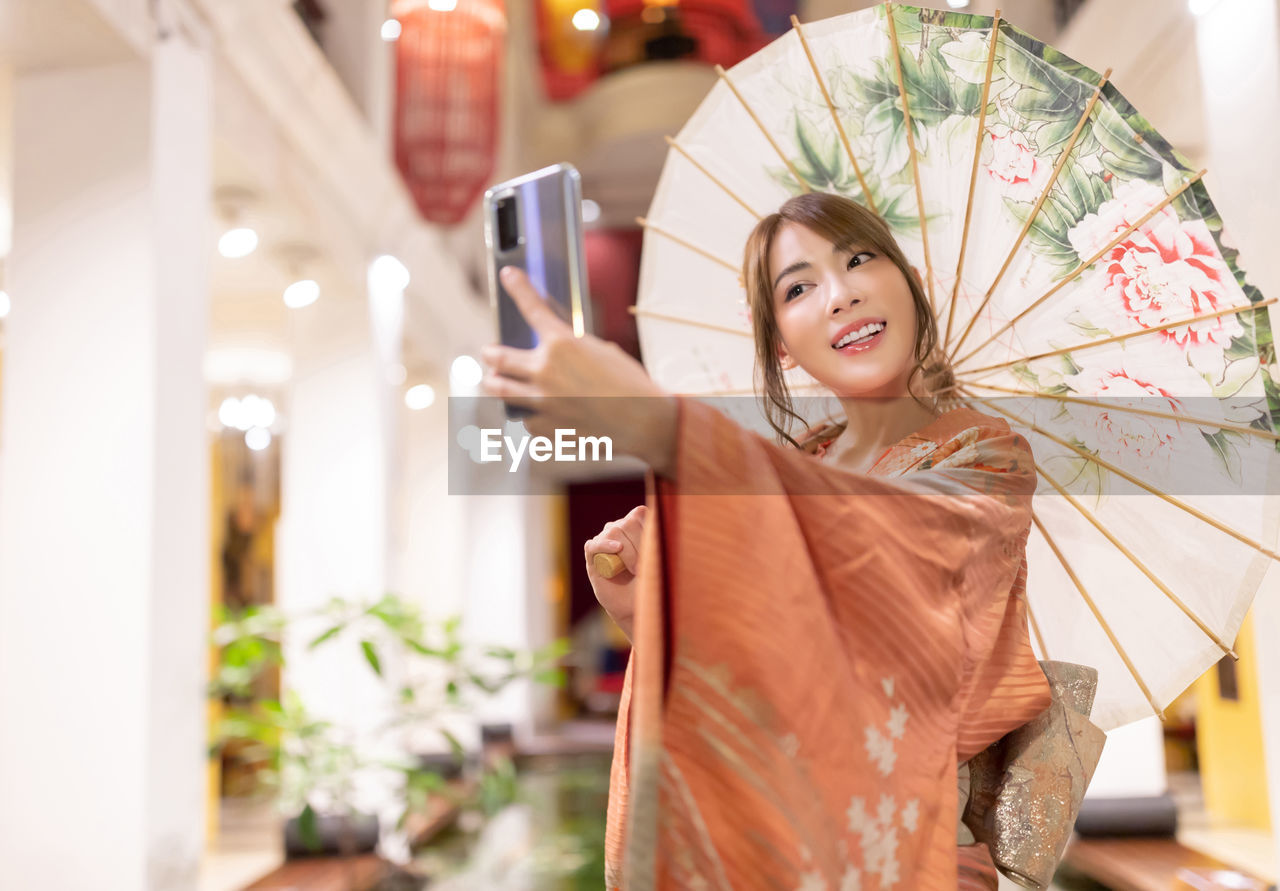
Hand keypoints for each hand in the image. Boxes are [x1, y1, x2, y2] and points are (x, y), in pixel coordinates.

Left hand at [480, 267, 677, 476]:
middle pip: (497, 358)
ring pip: (499, 390)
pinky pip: (525, 418)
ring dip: (495, 383)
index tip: (508, 275)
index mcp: (561, 345)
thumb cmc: (630, 384)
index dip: (518, 287)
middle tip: (489, 352)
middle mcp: (544, 372)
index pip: (531, 308)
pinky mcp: (544, 428)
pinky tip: (539, 413)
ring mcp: (541, 402)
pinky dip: (530, 413)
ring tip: (495, 381)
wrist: (644, 421)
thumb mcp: (601, 352)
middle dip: (490, 353)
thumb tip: (553, 350)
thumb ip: (570, 348)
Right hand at [584, 505, 646, 641]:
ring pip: (613, 532)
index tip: (655, 550)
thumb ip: (657, 543)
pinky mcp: (593, 554)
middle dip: (639, 546)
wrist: (634, 603)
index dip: (647, 530)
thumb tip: (657, 523)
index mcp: (636, 525)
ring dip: (627, 553)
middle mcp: (619, 528)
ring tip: (634, 570)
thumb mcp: (660, 561)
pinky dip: (604, 546)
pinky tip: (617, 549)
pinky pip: (594, 545)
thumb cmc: (650, 582)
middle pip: (626, 524)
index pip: (640, 514)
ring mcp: (604, 540)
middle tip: (645, 567)